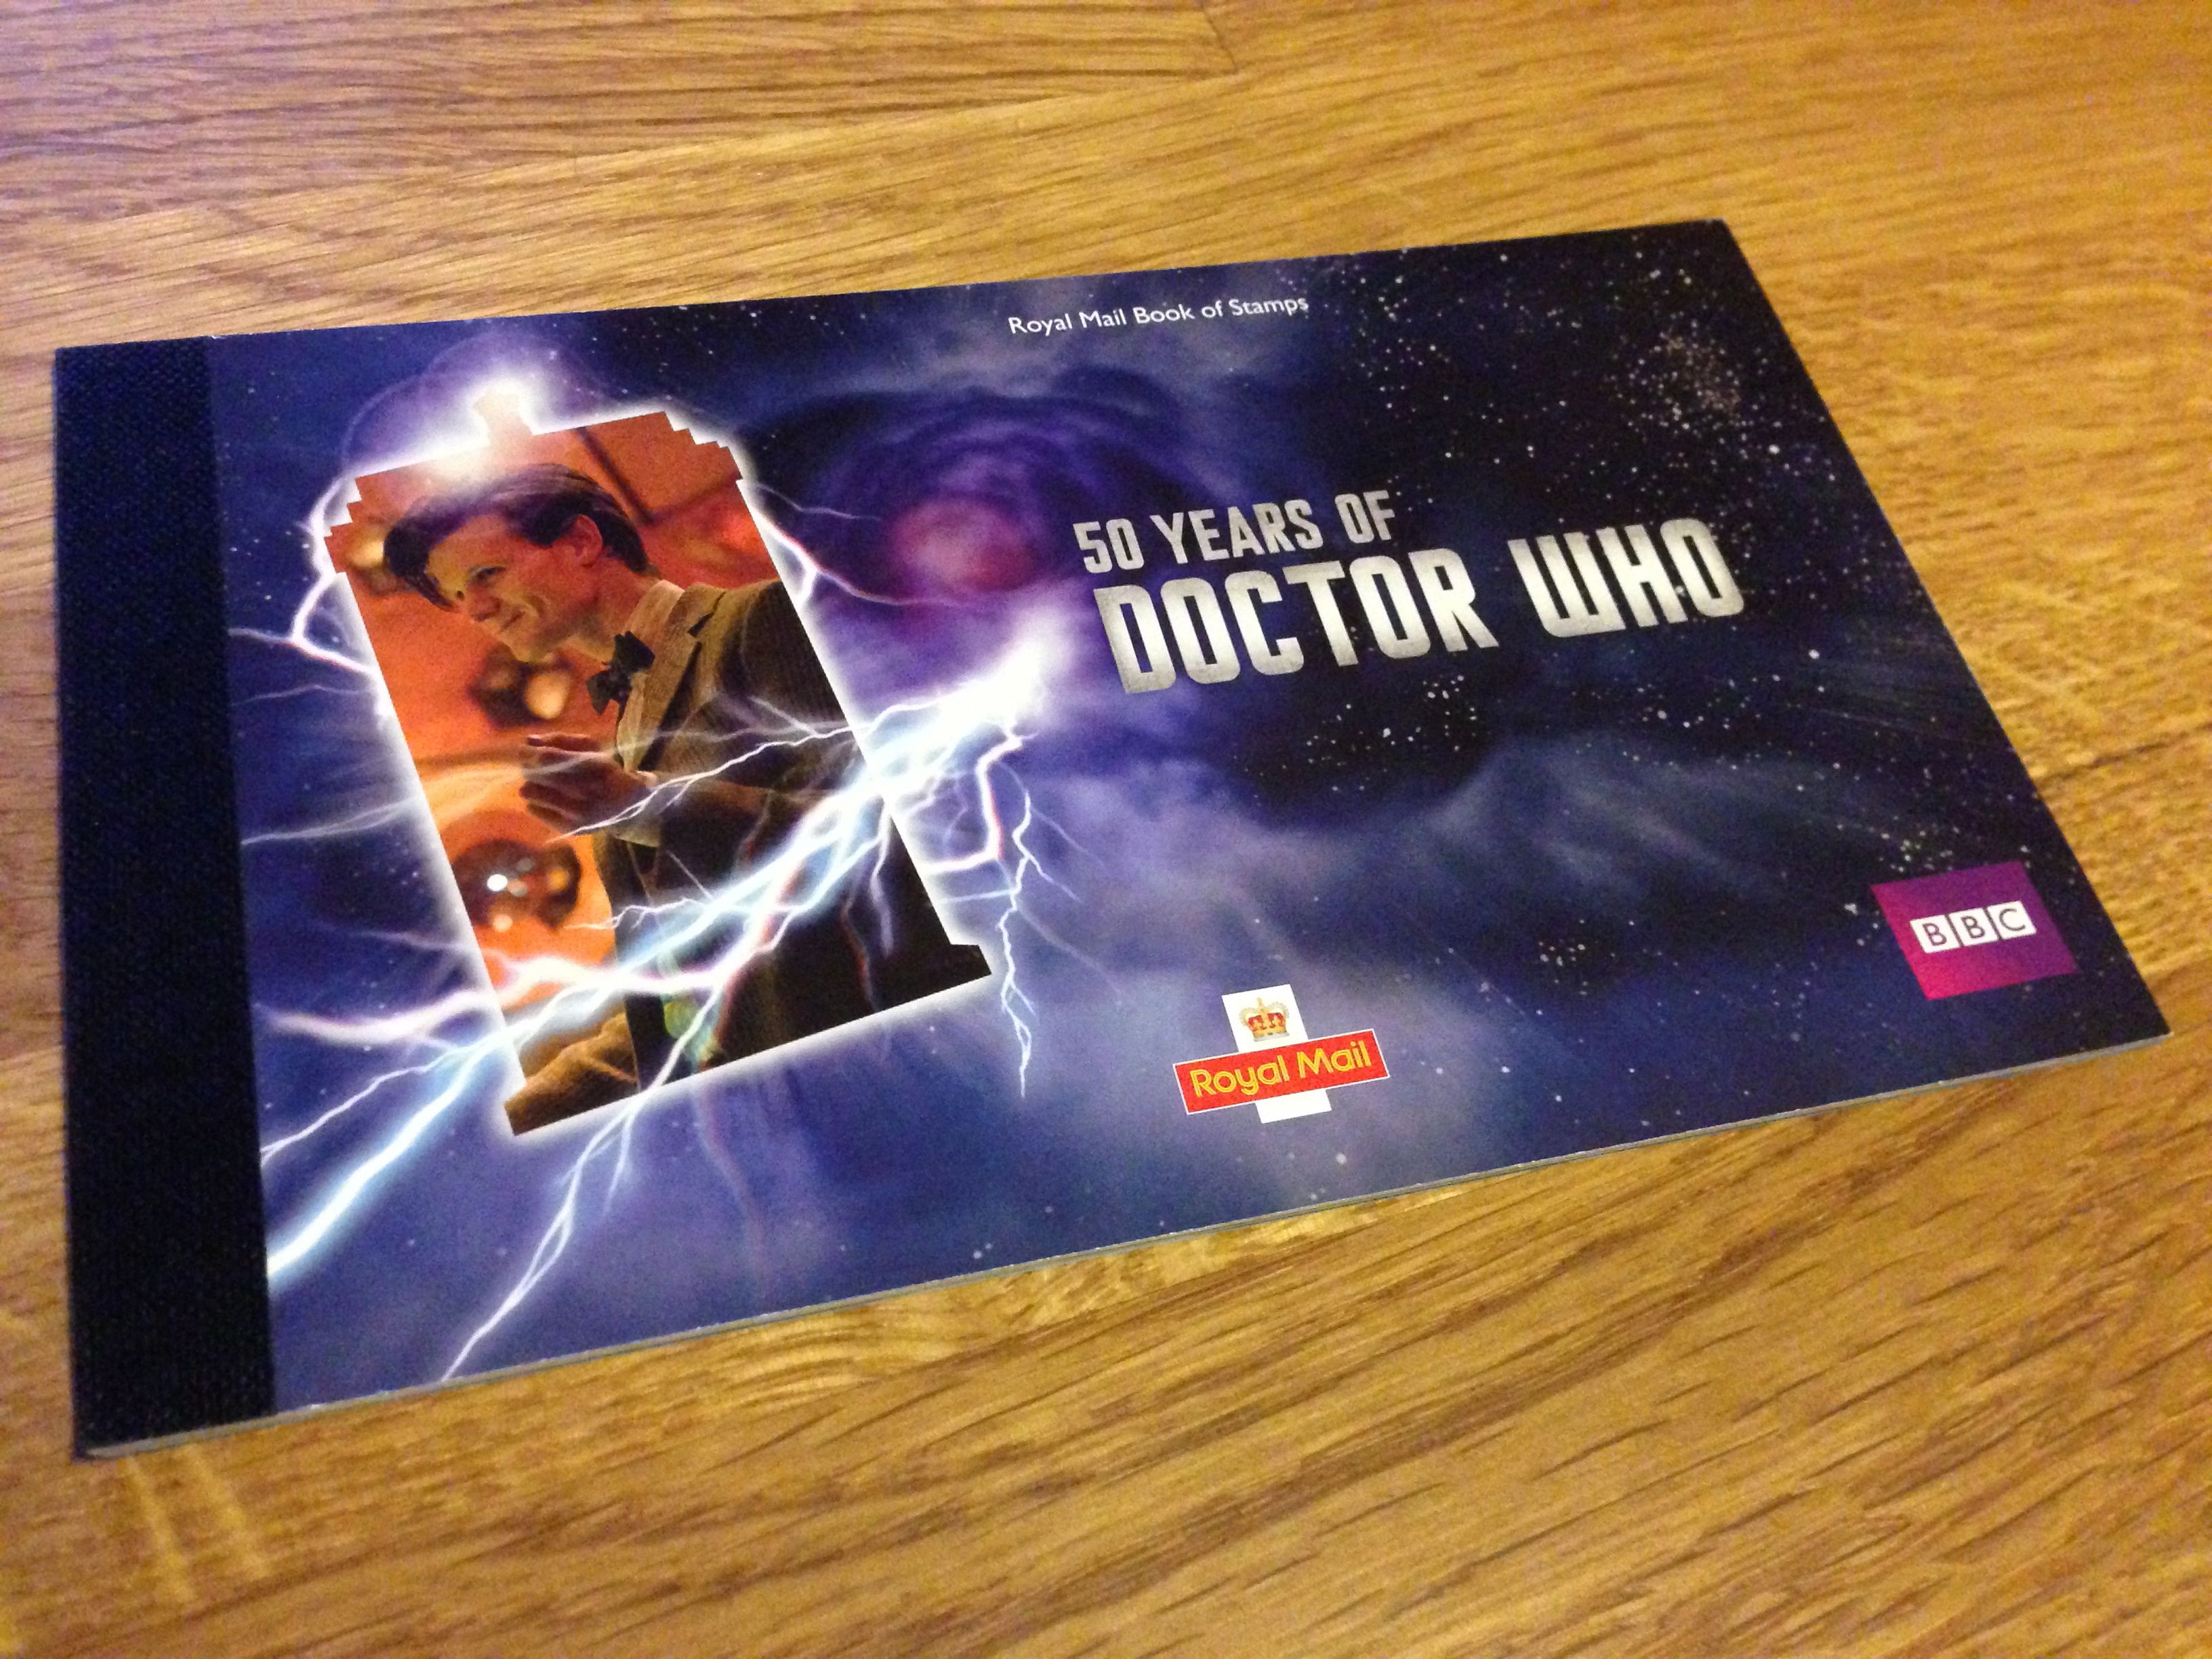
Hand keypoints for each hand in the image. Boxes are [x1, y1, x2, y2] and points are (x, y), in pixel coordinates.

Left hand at [519, 733, 652, 834]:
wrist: (627, 807)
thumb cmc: (603, 771)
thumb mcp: (591, 749)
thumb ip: (560, 740)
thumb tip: (527, 740)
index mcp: (595, 765)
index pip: (549, 757)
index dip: (531, 752)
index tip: (525, 749)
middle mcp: (589, 790)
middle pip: (537, 774)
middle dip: (528, 767)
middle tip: (529, 766)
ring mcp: (579, 812)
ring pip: (532, 793)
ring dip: (530, 784)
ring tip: (537, 783)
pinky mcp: (571, 827)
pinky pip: (534, 810)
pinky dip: (534, 803)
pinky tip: (545, 800)